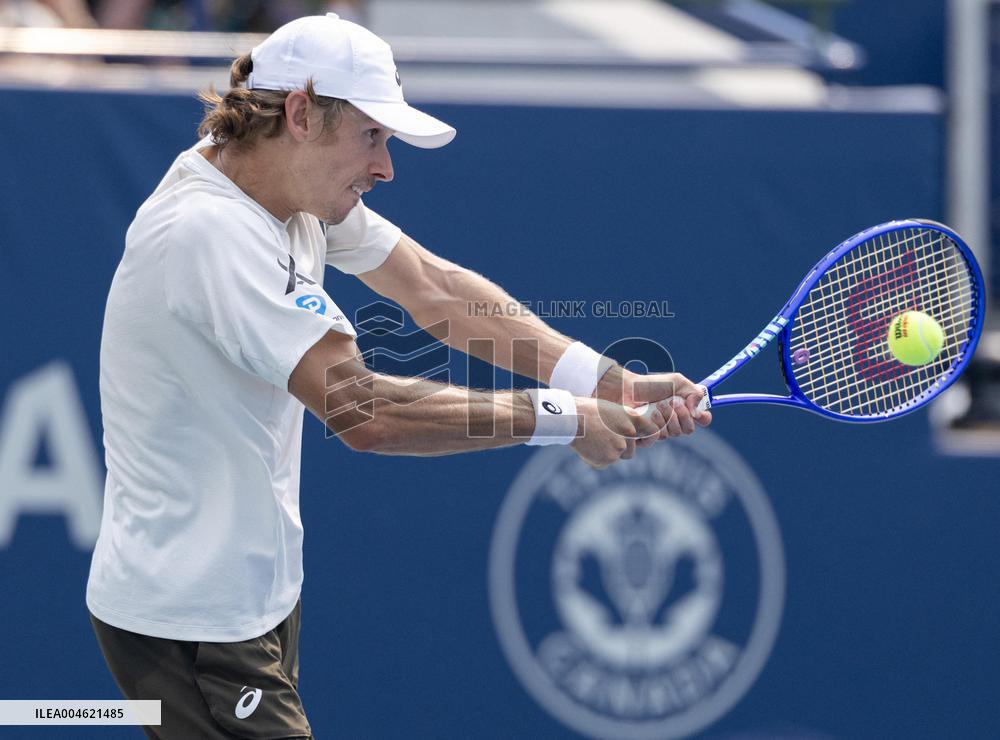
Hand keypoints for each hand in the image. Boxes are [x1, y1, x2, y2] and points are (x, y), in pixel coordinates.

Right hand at [570, 398, 663, 468]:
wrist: (570, 419)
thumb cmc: (589, 410)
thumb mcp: (614, 410)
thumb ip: (628, 423)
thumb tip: (635, 436)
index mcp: (632, 419)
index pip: (652, 432)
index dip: (648, 437)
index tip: (643, 439)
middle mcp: (629, 435)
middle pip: (630, 450)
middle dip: (620, 447)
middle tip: (603, 436)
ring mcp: (617, 450)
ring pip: (616, 456)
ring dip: (608, 452)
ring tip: (594, 439)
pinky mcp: (605, 460)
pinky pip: (604, 462)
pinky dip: (597, 457)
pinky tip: (588, 445)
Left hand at [595, 367, 711, 445]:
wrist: (626, 389)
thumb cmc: (649, 385)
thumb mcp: (676, 381)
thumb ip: (693, 393)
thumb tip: (697, 413)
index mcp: (683, 408)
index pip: (701, 420)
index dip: (704, 418)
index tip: (701, 414)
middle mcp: (673, 421)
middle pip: (688, 429)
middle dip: (682, 415)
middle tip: (672, 402)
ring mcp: (660, 430)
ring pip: (673, 434)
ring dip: (667, 418)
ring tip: (656, 406)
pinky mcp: (645, 437)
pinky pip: (657, 439)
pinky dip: (656, 427)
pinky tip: (650, 416)